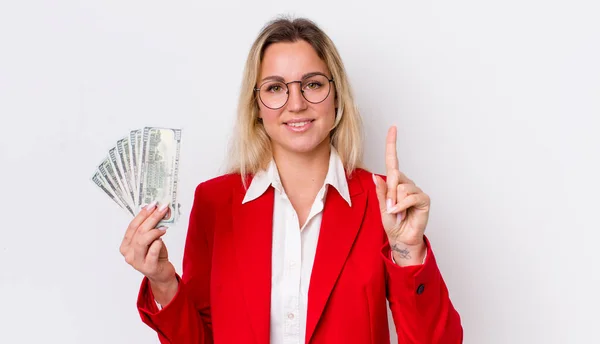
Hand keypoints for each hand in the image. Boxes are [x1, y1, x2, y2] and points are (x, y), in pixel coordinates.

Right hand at [119, 202, 175, 286]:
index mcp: (125, 245)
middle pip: (139, 232)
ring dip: (154, 231)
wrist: (161, 273)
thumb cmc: (156, 255)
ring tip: (164, 228)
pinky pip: (152, 252)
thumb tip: (155, 209)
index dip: (142, 214)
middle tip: (162, 209)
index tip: (152, 205)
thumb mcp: (151, 240)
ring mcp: (137, 262)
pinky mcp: (148, 268)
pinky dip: (157, 244)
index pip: (132, 226)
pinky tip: (161, 240)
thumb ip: (149, 228)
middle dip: (152, 218)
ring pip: (143, 241)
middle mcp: (128, 254)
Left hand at [373, 126, 429, 262]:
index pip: (393, 160)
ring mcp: (416, 190)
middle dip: (388, 193)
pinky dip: (402, 206)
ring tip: (397, 213)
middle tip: (390, 208)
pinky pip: (410, 196)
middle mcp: (406, 183)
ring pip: (401, 187)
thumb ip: (380, 191)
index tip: (393, 128)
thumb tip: (377, 176)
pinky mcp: (423, 199)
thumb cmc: (392, 223)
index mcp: (394, 183)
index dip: (392, 144)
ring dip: (395, 202)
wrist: (401, 238)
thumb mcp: (381, 206)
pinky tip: (401, 213)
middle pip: (394, 177)